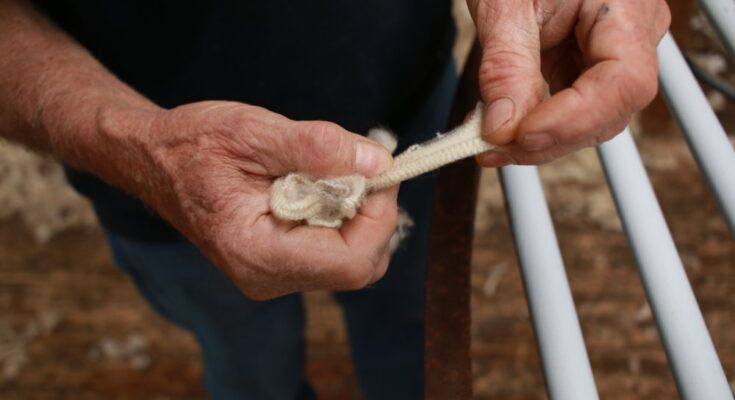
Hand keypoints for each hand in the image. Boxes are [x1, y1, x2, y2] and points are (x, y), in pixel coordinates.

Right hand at [99, 102, 396, 299]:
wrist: (154, 161)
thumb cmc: (193, 145)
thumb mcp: (252, 131)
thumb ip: (317, 147)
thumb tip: (377, 162)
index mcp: (257, 253)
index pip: (352, 260)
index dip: (379, 215)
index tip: (377, 167)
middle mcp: (266, 278)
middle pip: (359, 266)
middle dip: (374, 214)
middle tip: (360, 164)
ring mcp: (272, 277)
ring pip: (351, 260)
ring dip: (359, 213)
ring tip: (333, 170)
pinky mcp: (278, 265)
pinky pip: (333, 251)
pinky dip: (343, 216)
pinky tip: (321, 184)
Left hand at [466, 0, 670, 165]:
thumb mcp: (506, 4)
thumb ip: (507, 65)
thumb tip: (502, 126)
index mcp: (626, 8)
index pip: (622, 84)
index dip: (572, 120)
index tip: (520, 135)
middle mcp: (631, 36)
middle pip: (606, 112)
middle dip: (547, 138)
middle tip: (492, 147)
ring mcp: (611, 54)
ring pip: (588, 120)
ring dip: (538, 140)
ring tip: (490, 141)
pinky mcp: (585, 66)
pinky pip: (569, 108)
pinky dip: (534, 124)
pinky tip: (503, 128)